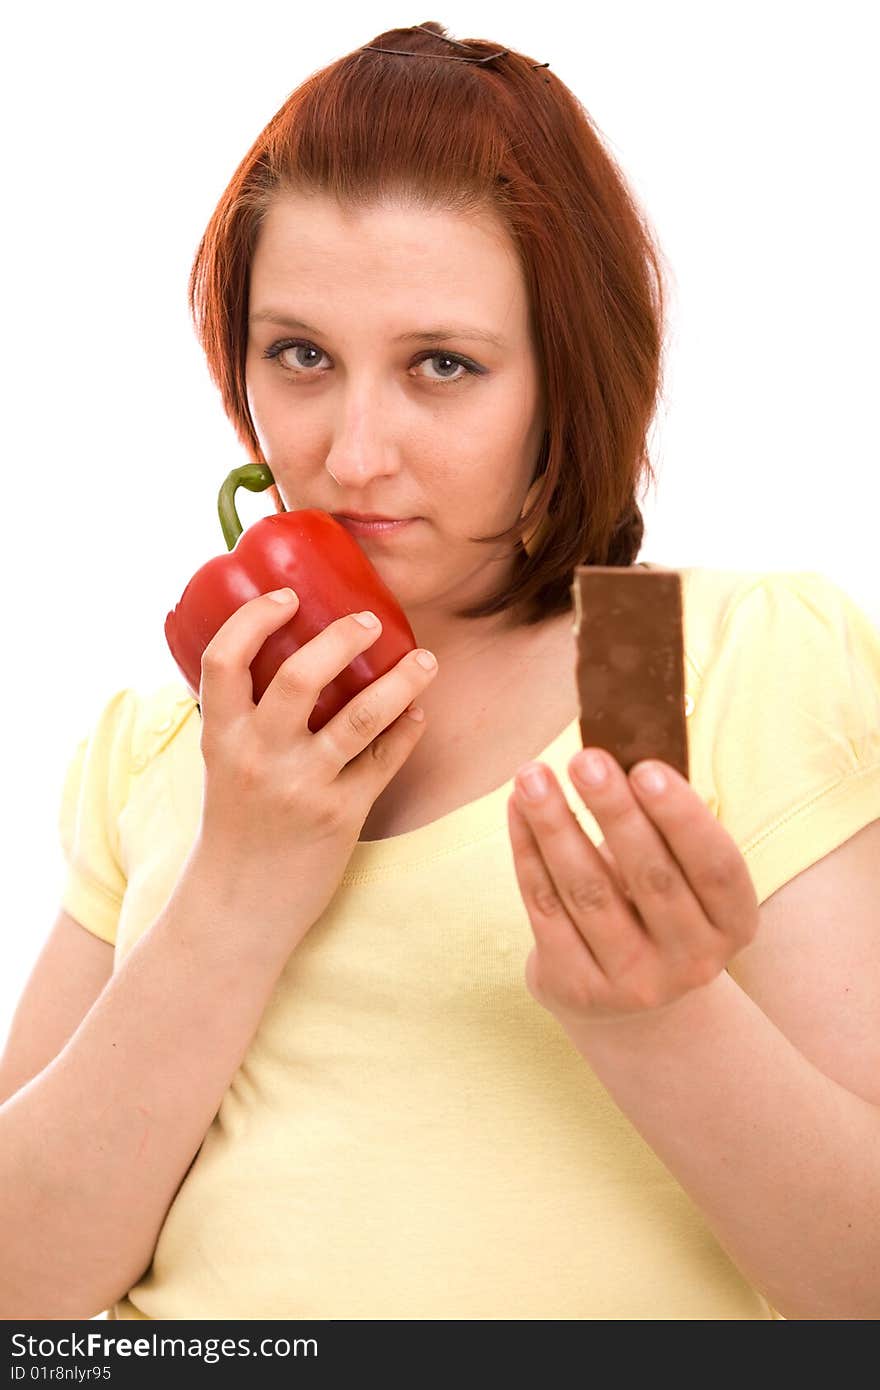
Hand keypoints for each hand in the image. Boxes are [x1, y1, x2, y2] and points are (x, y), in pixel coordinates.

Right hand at [193, 589, 438, 951]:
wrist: (238, 907)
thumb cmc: (234, 827)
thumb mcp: (222, 764)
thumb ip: (245, 717)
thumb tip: (278, 655)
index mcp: (221, 736)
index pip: (225, 658)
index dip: (256, 618)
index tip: (287, 597)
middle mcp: (260, 755)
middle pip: (301, 675)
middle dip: (343, 638)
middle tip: (370, 622)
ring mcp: (303, 786)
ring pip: (362, 715)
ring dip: (402, 681)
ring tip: (426, 660)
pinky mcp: (341, 815)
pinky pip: (386, 760)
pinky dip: (408, 730)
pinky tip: (419, 713)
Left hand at [507, 749, 758, 1030]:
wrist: (628, 1001)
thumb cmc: (656, 906)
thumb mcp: (680, 874)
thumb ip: (662, 825)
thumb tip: (618, 752)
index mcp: (733, 923)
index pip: (716, 867)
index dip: (683, 817)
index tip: (645, 767)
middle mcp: (692, 961)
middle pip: (650, 878)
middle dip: (614, 812)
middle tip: (584, 759)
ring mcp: (634, 983)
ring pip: (587, 892)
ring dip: (556, 825)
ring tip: (533, 775)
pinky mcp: (577, 988)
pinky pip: (545, 909)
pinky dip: (527, 852)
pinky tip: (518, 809)